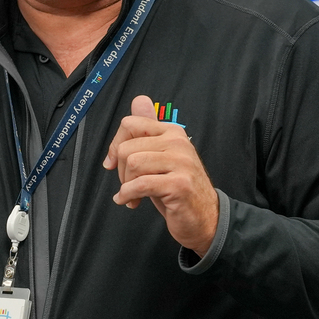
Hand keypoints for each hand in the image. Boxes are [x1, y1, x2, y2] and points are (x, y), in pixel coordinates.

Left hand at [103, 96, 218, 256]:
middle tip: (128, 185)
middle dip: (121, 171)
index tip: (113, 162)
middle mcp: (178, 142)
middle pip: (127, 147)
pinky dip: (128, 195)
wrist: (204, 217)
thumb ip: (148, 130)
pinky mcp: (179, 184)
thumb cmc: (177, 187)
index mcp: (172, 131)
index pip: (130, 123)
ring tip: (132, 195)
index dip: (115, 144)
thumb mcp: (161, 156)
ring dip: (126, 184)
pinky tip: (130, 202)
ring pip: (133, 164)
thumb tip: (139, 101)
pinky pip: (140, 184)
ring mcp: (181, 162)